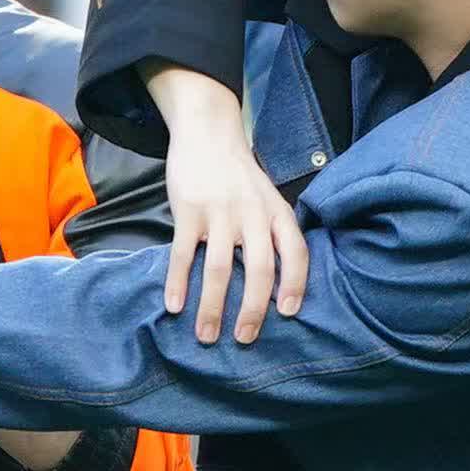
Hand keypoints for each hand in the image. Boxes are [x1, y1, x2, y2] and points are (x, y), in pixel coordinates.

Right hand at [164, 115, 308, 345]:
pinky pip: (183, 254)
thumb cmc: (239, 173)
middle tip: (244, 338)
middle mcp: (252, 214)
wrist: (208, 132)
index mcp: (277, 212)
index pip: (295, 253)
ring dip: (212, 307)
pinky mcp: (189, 211)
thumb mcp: (267, 197)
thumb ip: (273, 232)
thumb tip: (275, 284)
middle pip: (259, 269)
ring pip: (219, 268)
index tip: (287, 313)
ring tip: (206, 335)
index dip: (295, 284)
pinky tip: (174, 306)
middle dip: (252, 310)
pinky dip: (178, 282)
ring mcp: (220, 212)